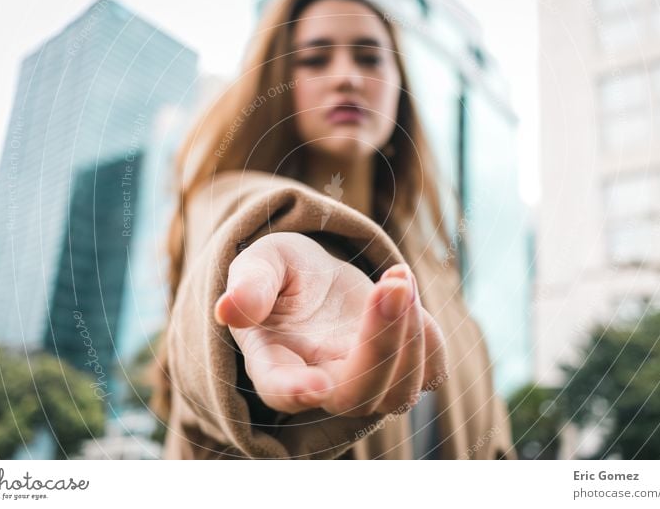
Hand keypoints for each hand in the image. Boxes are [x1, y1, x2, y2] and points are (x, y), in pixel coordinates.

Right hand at [214, 232, 447, 416]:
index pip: (281, 391)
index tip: (315, 384)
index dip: (297, 392)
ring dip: (409, 333)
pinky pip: (430, 372)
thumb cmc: (282, 274)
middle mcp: (322, 384)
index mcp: (274, 363)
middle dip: (381, 343)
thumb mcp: (261, 263)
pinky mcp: (399, 369)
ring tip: (397, 276)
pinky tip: (405, 286)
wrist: (316, 279)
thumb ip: (250, 284)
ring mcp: (365, 382)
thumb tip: (228, 308)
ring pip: (399, 391)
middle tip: (391, 285)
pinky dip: (429, 336)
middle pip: (356, 395)